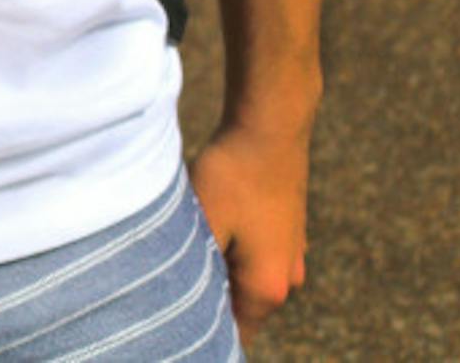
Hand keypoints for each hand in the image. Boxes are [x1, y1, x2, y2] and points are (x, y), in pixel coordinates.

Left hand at [190, 120, 311, 343]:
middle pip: (241, 308)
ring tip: (185, 250)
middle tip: (168, 285)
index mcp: (267, 287)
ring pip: (246, 279)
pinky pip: (253, 256)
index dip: (204, 332)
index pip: (235, 333)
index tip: (173, 322)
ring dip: (218, 272)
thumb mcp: (203, 223)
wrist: (270, 127)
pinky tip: (207, 227)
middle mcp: (287, 278)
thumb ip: (194, 269)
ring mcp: (291, 254)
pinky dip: (230, 251)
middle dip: (207, 300)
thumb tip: (178, 299)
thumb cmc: (233, 175)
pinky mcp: (287, 231)